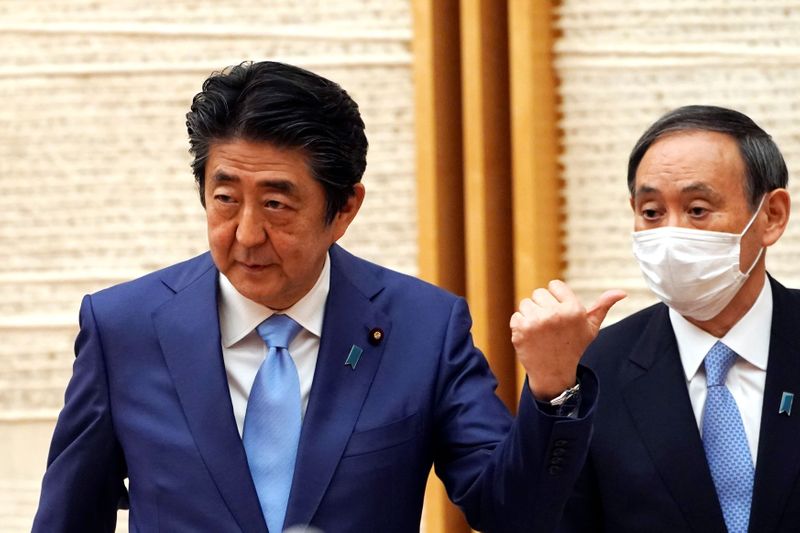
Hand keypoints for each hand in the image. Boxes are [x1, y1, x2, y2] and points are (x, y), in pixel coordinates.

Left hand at [510, 280, 625, 400]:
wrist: (554, 372)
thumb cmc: (573, 346)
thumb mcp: (591, 327)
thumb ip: (603, 306)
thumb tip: (622, 292)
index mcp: (573, 309)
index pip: (554, 285)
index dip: (556, 298)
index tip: (560, 314)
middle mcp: (555, 313)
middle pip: (538, 293)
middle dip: (543, 306)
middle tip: (550, 326)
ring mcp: (536, 321)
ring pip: (526, 303)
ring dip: (531, 315)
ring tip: (541, 332)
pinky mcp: (521, 329)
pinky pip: (516, 315)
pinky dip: (521, 326)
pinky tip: (531, 338)